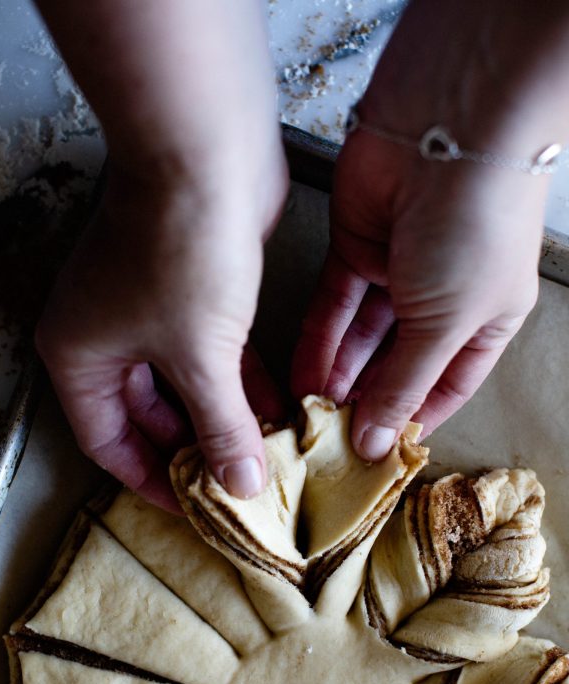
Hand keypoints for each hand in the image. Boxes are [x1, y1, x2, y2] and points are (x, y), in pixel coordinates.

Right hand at [36, 157, 286, 511]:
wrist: (204, 151)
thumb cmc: (179, 248)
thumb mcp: (200, 355)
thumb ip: (222, 427)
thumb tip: (241, 486)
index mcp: (79, 357)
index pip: (109, 445)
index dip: (153, 482)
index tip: (196, 510)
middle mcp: (104, 335)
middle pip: (149, 418)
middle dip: (197, 450)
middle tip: (238, 485)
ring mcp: (147, 310)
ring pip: (185, 386)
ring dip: (224, 417)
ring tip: (266, 454)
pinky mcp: (189, 289)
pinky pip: (211, 353)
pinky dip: (238, 381)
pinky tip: (277, 408)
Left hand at [292, 0, 568, 459]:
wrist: (448, 126)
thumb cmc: (476, 223)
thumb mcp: (447, 321)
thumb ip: (404, 384)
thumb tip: (377, 443)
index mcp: (486, 320)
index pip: (444, 386)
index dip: (409, 420)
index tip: (373, 456)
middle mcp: (443, 298)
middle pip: (394, 365)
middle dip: (362, 402)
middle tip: (326, 441)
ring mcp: (398, 270)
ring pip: (358, 339)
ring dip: (333, 377)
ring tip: (304, 417)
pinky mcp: (355, 245)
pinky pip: (332, 306)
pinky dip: (316, 340)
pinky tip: (298, 378)